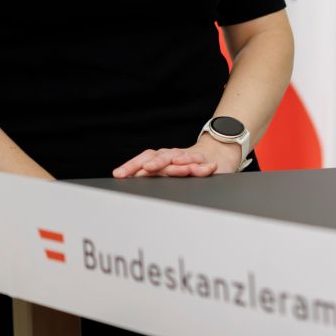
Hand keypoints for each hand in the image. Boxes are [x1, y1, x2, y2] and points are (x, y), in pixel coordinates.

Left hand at [111, 138, 243, 178]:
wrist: (215, 156)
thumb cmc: (186, 168)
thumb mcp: (166, 172)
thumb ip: (149, 176)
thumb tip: (124, 180)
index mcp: (161, 158)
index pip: (144, 159)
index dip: (131, 166)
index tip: (119, 175)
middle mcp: (173, 155)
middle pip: (159, 156)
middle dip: (150, 163)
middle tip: (144, 169)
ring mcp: (188, 157)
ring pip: (178, 157)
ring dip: (169, 162)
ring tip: (159, 167)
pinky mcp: (205, 162)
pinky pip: (199, 161)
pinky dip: (196, 163)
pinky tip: (191, 166)